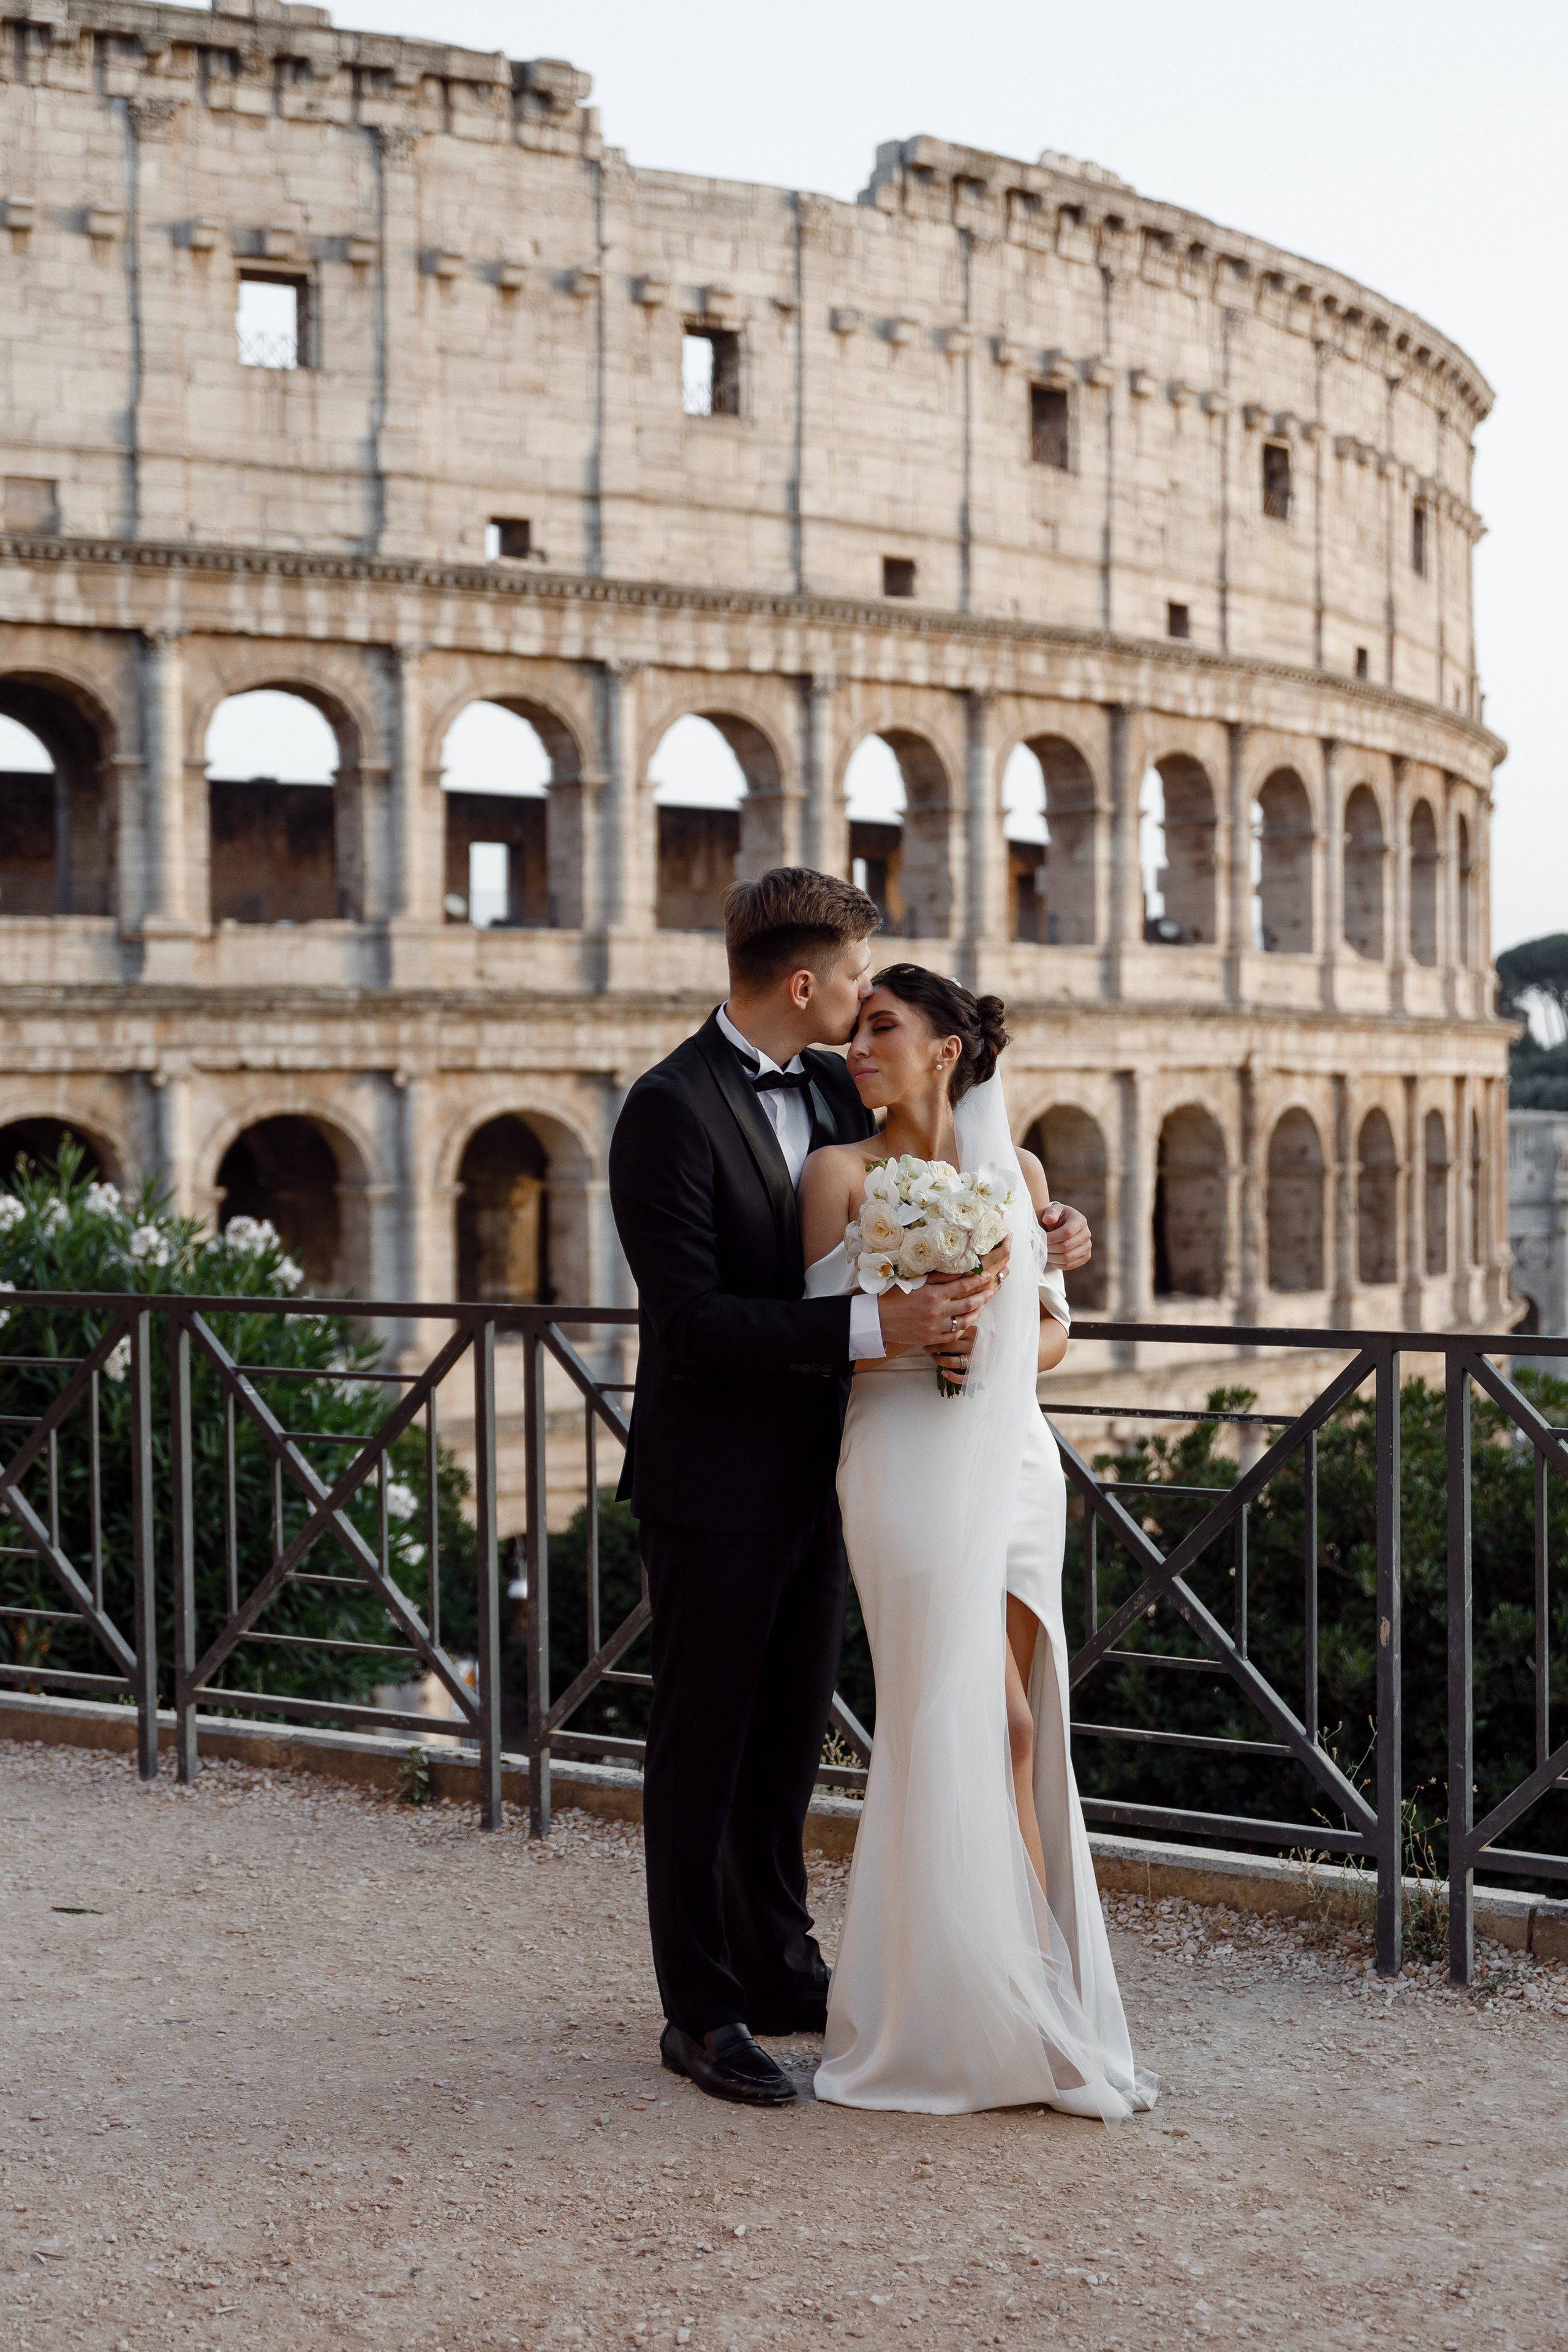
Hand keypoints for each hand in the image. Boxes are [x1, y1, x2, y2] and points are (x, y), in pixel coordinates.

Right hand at [876, 1260, 1000, 1353]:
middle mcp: (937, 1312)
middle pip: (968, 1304)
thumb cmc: (894, 1296)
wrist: (878, 1319)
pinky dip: (963, 1328)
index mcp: (933, 1295)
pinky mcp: (931, 1339)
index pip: (962, 1286)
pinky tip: (967, 1322)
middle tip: (991, 1290)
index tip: (986, 1274)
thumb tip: (958, 1271)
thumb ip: (937, 1277)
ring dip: (976, 1313)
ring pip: (964, 1321)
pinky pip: (953, 1335)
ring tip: (982, 1306)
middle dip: (983, 1296)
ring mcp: (934, 1327)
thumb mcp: (915, 1281)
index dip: (977, 1280)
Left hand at [1040, 1200, 1091, 1271]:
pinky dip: (1057, 1264)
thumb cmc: (1060, 1216)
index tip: (1041, 1238)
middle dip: (1049, 1248)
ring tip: (1043, 1253)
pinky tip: (1050, 1259)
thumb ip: (1051, 1212)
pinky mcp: (1085, 1257)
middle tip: (1039, 1247)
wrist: (1068, 1224)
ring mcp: (1087, 1247)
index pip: (1067, 1233)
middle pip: (1066, 1247)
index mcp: (1080, 1221)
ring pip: (1067, 1258)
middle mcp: (1086, 1234)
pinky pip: (1070, 1265)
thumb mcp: (1055, 1210)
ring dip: (1052, 1258)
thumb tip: (1047, 1219)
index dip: (1052, 1238)